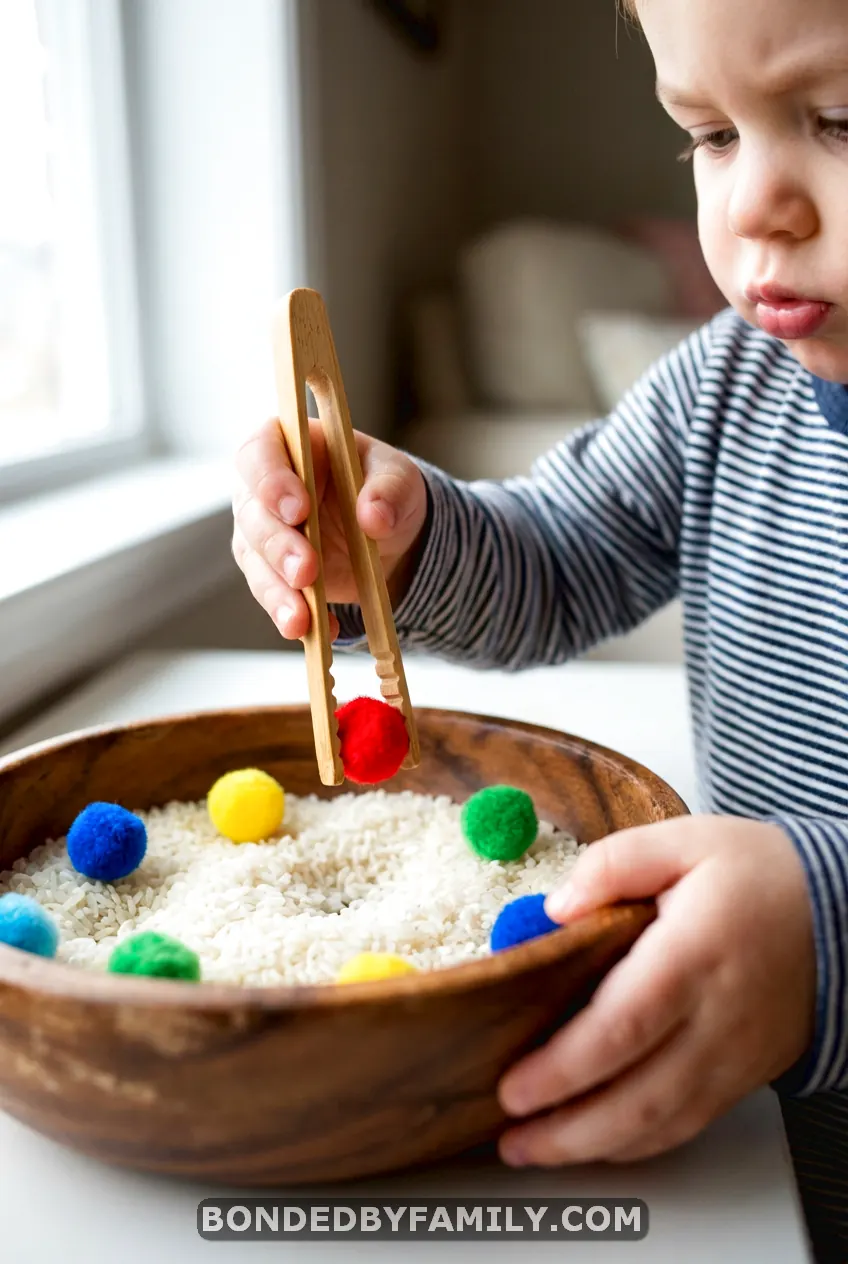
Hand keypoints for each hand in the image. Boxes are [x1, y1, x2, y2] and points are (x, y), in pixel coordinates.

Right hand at [232, 417, 427, 639]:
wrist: (391, 535)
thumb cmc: (385, 488)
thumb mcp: (400, 479)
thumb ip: (390, 490)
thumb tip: (374, 516)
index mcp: (289, 444)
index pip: (259, 452)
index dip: (271, 481)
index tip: (299, 510)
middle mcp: (263, 488)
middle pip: (251, 514)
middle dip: (278, 546)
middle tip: (306, 571)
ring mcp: (262, 532)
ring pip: (255, 561)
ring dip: (278, 591)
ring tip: (302, 619)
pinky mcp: (272, 572)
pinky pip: (274, 595)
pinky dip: (292, 615)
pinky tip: (316, 630)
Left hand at [496, 815, 815, 1165]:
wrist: (840, 914)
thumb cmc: (759, 876)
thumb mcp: (683, 841)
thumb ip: (614, 863)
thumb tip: (557, 906)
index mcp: (694, 953)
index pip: (625, 1023)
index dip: (565, 1065)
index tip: (515, 1083)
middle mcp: (717, 1017)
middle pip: (639, 1094)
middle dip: (567, 1127)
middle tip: (510, 1133)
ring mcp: (734, 1056)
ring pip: (661, 1123)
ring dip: (592, 1146)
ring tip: (533, 1147)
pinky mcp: (742, 1077)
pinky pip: (686, 1124)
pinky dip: (635, 1143)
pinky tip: (594, 1141)